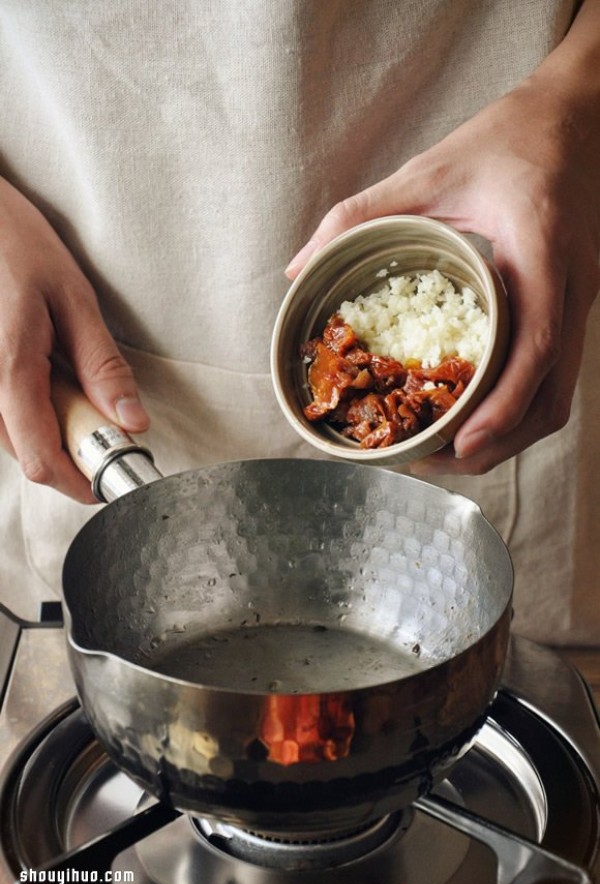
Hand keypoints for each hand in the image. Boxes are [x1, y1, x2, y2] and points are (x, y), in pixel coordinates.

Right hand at [0, 177, 149, 500]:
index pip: (41, 460)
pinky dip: (32, 413)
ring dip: (52, 433)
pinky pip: (2, 417)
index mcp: (8, 369)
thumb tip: (132, 423)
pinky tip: (47, 380)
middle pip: (28, 457)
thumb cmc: (15, 244)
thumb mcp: (74, 299)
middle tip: (105, 421)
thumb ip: (103, 367)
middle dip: (72, 453)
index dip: (79, 480)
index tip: (111, 474)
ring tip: (74, 388)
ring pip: (14, 440)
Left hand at [285, 74, 599, 473]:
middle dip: (496, 442)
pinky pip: (554, 378)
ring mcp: (579, 304)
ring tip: (448, 450)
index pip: (535, 346)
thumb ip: (361, 212)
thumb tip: (299, 266)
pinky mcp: (573, 309)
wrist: (579, 118)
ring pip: (556, 398)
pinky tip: (474, 414)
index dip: (500, 405)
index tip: (461, 443)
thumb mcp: (432, 168)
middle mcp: (572, 290)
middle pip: (550, 398)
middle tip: (434, 459)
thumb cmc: (512, 138)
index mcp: (543, 253)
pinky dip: (515, 409)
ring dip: (507, 436)